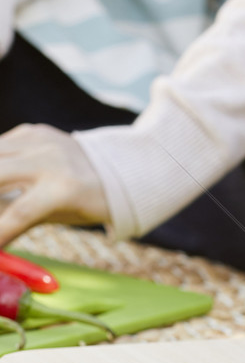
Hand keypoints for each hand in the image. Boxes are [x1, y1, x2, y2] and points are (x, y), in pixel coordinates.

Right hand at [0, 124, 108, 244]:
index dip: (0, 231)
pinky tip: (4, 174)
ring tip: (3, 192)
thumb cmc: (85, 202)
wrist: (116, 168)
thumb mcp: (57, 216)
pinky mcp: (33, 130)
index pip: (19, 213)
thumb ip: (21, 220)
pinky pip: (2, 144)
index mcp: (64, 189)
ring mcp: (40, 140)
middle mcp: (50, 160)